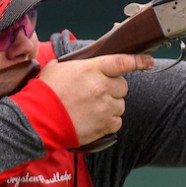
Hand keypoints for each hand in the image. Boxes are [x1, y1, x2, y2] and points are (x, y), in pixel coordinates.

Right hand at [37, 53, 153, 144]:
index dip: (138, 61)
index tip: (148, 61)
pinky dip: (109, 122)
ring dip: (110, 106)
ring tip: (91, 109)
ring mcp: (105, 107)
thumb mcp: (58, 68)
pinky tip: (94, 120)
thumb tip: (88, 64)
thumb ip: (79, 65)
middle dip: (114, 89)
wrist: (37, 119)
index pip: (122, 62)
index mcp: (91, 68)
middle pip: (123, 86)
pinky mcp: (104, 125)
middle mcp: (102, 86)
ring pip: (121, 105)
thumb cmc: (45, 92)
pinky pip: (117, 122)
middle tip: (97, 93)